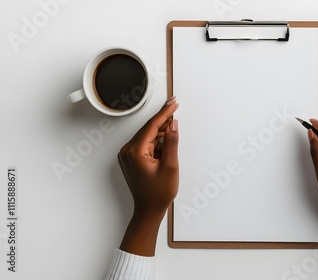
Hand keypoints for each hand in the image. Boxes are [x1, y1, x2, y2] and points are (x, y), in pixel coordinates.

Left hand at [117, 96, 178, 255]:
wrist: (148, 210)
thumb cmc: (158, 193)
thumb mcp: (170, 166)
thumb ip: (171, 142)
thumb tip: (173, 124)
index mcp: (135, 152)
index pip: (152, 125)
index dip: (165, 113)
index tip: (173, 103)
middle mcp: (127, 151)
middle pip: (148, 128)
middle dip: (163, 119)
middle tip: (175, 107)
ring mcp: (127, 155)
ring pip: (147, 135)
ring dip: (160, 131)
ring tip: (173, 130)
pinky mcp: (131, 159)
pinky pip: (144, 143)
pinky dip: (155, 141)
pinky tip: (165, 143)